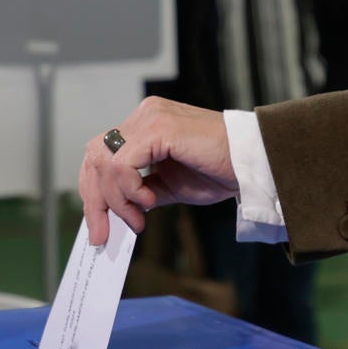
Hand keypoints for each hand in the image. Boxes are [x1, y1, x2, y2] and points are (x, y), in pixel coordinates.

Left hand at [78, 96, 237, 244]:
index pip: (100, 154)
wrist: (253, 163)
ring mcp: (150, 118)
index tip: (100, 225)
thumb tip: (117, 211)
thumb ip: (141, 193)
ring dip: (115, 199)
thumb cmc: (219, 170)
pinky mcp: (159, 128)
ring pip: (104, 161)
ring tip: (138, 219)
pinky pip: (123, 164)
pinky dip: (130, 189)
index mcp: (144, 125)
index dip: (94, 191)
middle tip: (103, 233)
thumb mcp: (169, 186)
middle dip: (95, 199)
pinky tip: (150, 202)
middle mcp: (143, 116)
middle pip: (94, 156)